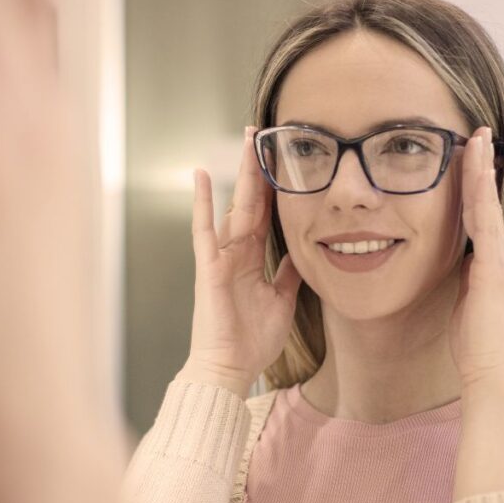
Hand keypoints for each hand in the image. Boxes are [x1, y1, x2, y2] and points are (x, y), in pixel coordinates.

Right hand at [180, 127, 302, 396]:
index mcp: (253, 259)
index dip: (274, 187)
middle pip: (251, 201)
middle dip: (257, 168)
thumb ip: (288, 275)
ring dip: (240, 174)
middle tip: (263, 134)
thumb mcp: (282, 301)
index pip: (267, 214)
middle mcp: (236, 252)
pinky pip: (203, 229)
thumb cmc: (250, 340)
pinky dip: (201, 202)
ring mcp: (221, 257)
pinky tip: (199, 175)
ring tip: (245, 142)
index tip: (282, 159)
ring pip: (233, 206)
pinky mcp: (209, 266)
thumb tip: (303, 255)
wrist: (229, 368)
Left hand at [449, 126, 503, 396]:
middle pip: (489, 203)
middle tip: (478, 134)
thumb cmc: (475, 345)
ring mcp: (503, 261)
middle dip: (482, 168)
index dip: (477, 188)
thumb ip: (464, 278)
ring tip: (476, 140)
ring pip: (489, 206)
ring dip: (481, 171)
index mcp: (495, 266)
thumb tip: (456, 262)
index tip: (471, 160)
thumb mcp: (465, 302)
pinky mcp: (495, 269)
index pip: (483, 217)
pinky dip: (481, 195)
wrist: (491, 372)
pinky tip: (477, 172)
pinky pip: (486, 223)